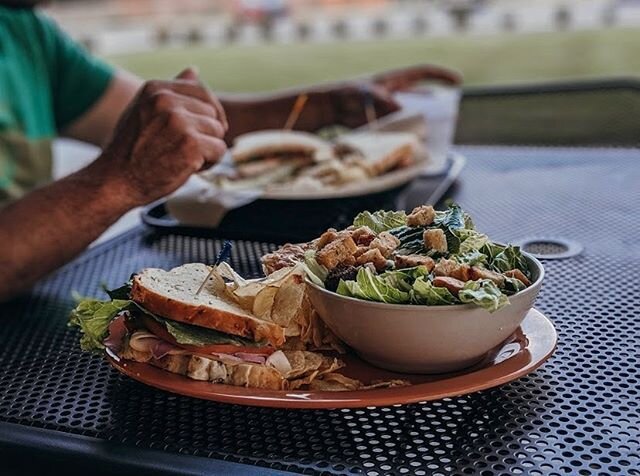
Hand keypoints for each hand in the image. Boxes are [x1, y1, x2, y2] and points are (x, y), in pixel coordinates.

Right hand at [95, 68, 227, 206]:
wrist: (115, 181)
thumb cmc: (131, 150)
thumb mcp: (145, 111)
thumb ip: (170, 93)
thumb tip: (194, 70)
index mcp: (155, 88)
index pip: (202, 92)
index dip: (208, 114)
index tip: (200, 130)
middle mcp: (166, 101)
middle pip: (213, 114)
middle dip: (205, 134)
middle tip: (182, 149)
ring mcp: (179, 122)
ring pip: (218, 133)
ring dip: (207, 150)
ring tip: (182, 158)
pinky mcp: (190, 145)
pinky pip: (220, 150)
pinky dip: (209, 163)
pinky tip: (188, 168)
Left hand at [327, 64, 461, 127]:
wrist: (331, 108)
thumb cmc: (349, 93)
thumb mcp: (368, 93)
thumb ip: (385, 102)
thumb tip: (401, 113)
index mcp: (397, 80)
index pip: (424, 73)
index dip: (441, 76)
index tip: (457, 81)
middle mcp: (398, 96)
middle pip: (424, 100)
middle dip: (439, 110)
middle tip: (452, 119)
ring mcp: (392, 111)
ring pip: (414, 118)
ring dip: (424, 127)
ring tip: (436, 137)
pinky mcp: (385, 125)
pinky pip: (401, 132)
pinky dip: (407, 139)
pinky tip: (414, 147)